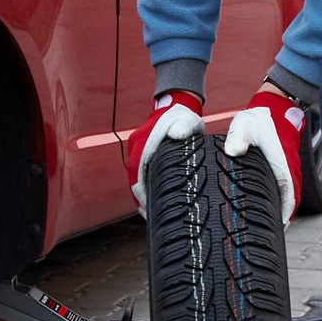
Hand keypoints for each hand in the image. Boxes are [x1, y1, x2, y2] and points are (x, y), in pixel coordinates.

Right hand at [126, 91, 203, 212]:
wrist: (176, 103)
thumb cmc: (183, 116)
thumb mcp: (187, 120)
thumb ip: (184, 128)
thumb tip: (177, 135)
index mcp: (144, 142)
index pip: (137, 173)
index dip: (141, 193)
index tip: (147, 208)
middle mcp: (137, 147)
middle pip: (134, 179)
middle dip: (140, 199)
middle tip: (149, 217)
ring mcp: (138, 150)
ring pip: (137, 178)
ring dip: (142, 195)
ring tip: (151, 213)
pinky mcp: (143, 153)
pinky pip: (141, 174)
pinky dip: (146, 187)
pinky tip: (154, 199)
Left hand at [223, 88, 304, 219]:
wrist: (273, 106)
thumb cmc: (259, 117)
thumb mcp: (244, 126)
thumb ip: (237, 138)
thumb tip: (233, 151)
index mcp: (281, 165)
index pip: (288, 198)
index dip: (283, 216)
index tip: (277, 232)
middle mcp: (289, 169)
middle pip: (290, 202)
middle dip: (282, 220)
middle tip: (269, 237)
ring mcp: (288, 168)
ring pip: (288, 197)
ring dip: (281, 212)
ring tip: (268, 229)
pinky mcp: (284, 166)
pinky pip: (284, 189)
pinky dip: (280, 201)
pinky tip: (267, 208)